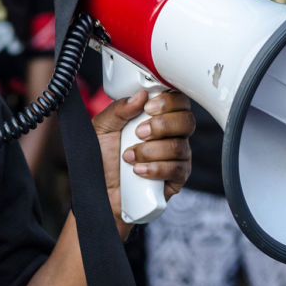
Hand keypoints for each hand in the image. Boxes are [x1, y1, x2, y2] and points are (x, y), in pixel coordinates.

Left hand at [92, 90, 193, 229]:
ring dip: (150, 151)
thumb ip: (119, 109)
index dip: (169, 102)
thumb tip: (141, 95)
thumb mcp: (102, 127)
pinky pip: (177, 170)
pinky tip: (138, 171)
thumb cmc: (102, 157)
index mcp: (157, 117)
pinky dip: (155, 169)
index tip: (148, 107)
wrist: (98, 189)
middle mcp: (172, 135)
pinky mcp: (177, 179)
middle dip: (161, 126)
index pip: (179, 102)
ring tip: (128, 156)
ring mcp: (177, 157)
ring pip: (179, 147)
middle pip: (186, 122)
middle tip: (138, 133)